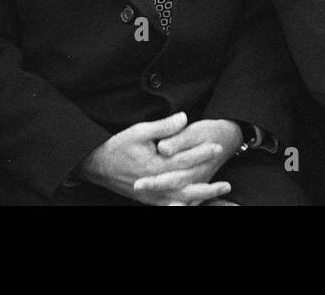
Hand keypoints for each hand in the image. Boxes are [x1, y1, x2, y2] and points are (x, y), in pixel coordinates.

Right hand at [79, 112, 231, 205]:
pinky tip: (198, 203)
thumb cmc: (118, 146)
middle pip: (186, 186)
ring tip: (220, 192)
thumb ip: (163, 127)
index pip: (183, 159)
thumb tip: (184, 117)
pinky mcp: (148, 199)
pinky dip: (184, 206)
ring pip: (180, 200)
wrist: (97, 165)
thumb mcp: (139, 131)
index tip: (218, 146)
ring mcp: (151, 195)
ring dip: (201, 197)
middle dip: (207, 183)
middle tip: (227, 183)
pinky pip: (169, 206)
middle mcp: (155, 184)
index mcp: (154, 166)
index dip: (201, 153)